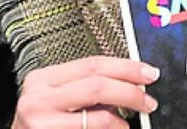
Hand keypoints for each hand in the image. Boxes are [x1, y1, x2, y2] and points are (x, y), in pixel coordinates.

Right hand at [13, 56, 159, 127]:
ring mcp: (42, 123)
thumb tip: (128, 82)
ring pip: (98, 116)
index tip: (147, 72)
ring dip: (123, 119)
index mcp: (42, 79)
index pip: (91, 64)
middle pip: (96, 85)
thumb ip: (83, 89)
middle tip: (148, 100)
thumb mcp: (55, 100)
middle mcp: (38, 98)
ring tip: (131, 121)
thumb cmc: (41, 126)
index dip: (125, 67)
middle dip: (130, 91)